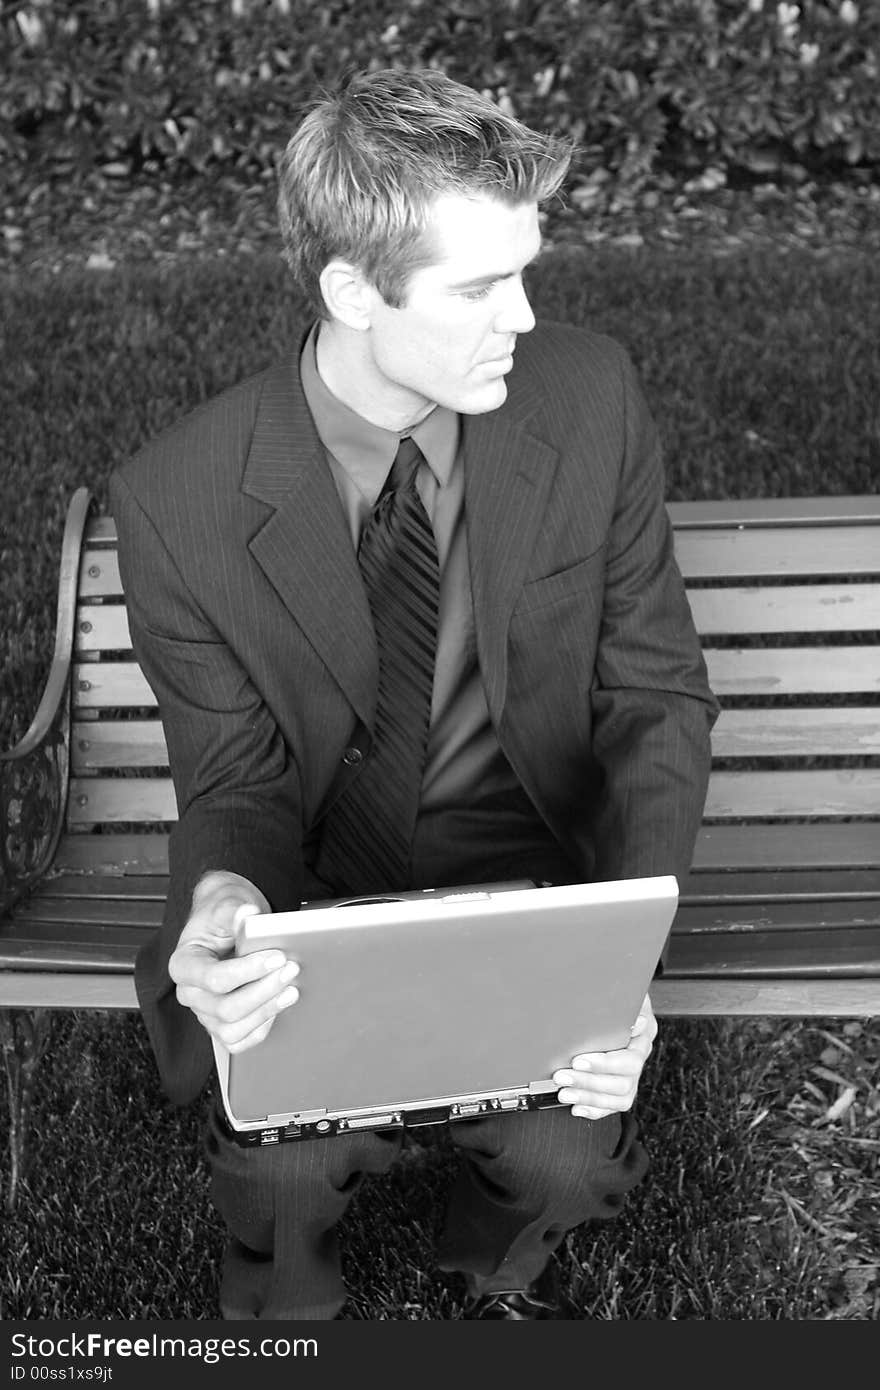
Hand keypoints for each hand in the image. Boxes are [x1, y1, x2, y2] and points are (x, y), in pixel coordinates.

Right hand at [168, 870, 299, 1053]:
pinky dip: (260, 1029)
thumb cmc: (221, 916)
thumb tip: (246, 914)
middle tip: (290, 970)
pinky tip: (278, 1006)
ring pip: (232, 1029)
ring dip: (266, 1011)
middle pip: (225, 1008)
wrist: (225, 924)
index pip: (213, 978)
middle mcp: (189, 993)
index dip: (248, 970)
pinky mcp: (220, 1024)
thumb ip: (233, 910)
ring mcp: (204, 1012)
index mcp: (183, 964)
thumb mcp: (225, 904)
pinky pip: (238, 1041)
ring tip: (291, 990)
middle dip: (263, 991)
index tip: (276, 957)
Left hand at [552, 994, 657, 1120]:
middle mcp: (641, 1054)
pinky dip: (595, 1109)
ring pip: (619, 1095)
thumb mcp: (619, 990)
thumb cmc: (614, 994)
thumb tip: (634, 1018)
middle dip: (589, 1081)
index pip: (629, 1057)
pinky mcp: (624, 1087)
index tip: (578, 1060)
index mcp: (644, 1031)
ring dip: (588, 1096)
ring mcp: (634, 1073)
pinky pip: (615, 1105)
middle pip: (623, 1080)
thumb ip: (621, 1000)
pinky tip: (577, 1107)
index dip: (603, 1063)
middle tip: (562, 1076)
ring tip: (563, 1093)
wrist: (613, 1001)